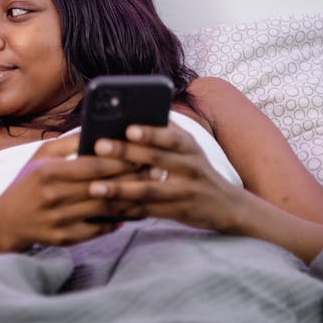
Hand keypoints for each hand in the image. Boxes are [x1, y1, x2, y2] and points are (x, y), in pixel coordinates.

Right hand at [0, 133, 142, 254]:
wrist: (7, 220)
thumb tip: (99, 128)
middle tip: (155, 170)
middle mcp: (53, 196)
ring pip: (104, 210)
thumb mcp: (41, 155)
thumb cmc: (28, 181)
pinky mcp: (64, 238)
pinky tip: (130, 213)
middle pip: (103, 188)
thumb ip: (69, 142)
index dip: (120, 160)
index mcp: (48, 172)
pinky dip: (116, 221)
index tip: (140, 153)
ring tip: (148, 191)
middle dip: (132, 178)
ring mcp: (59, 220)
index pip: (92, 165)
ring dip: (129, 201)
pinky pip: (98, 229)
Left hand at [87, 123, 248, 232]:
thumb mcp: (190, 147)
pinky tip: (104, 207)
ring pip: (149, 190)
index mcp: (189, 147)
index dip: (150, 132)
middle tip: (98, 146)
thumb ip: (166, 130)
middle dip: (126, 152)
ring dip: (120, 189)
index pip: (170, 137)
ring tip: (94, 187)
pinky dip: (125, 210)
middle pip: (156, 159)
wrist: (228, 206)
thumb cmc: (196, 168)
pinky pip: (148, 211)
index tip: (129, 128)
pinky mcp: (177, 213)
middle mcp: (190, 167)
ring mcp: (184, 192)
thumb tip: (133, 110)